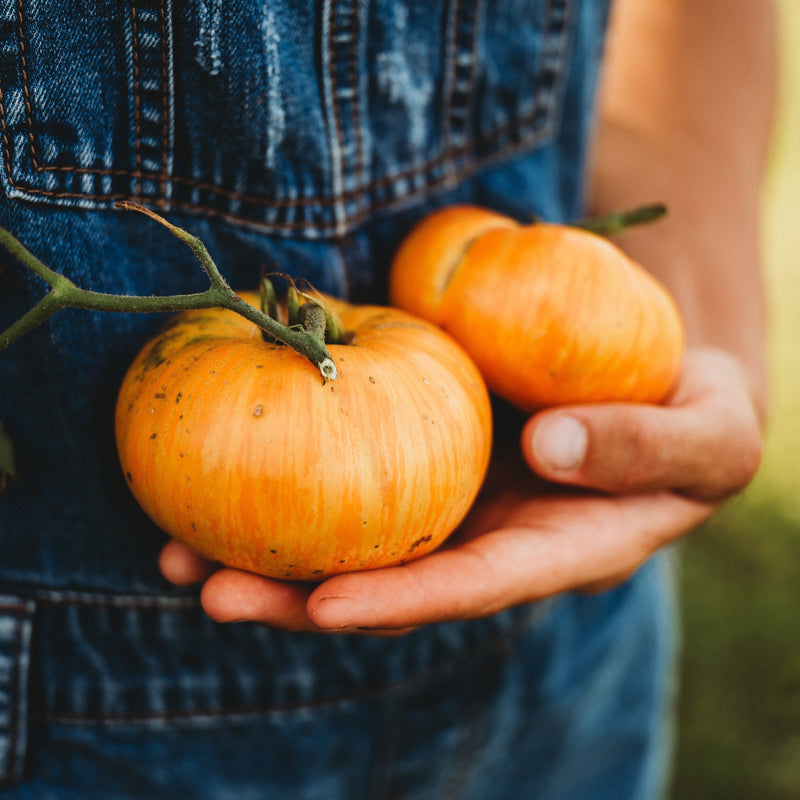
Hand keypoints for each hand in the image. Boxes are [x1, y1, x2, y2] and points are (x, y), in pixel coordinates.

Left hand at [159, 347, 762, 632]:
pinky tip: (234, 460)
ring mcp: (457, 492)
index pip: (476, 586)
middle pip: (391, 575)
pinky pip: (361, 463)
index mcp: (559, 549)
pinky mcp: (432, 445)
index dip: (403, 601)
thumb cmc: (699, 413)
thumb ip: (643, 445)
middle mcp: (494, 534)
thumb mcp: (706, 431)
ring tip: (178, 543)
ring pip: (358, 529)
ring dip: (271, 540)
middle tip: (206, 587)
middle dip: (298, 593)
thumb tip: (549, 444)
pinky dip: (300, 470)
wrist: (668, 378)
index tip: (324, 608)